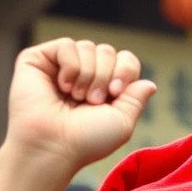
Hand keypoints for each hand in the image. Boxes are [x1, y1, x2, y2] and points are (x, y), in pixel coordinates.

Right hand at [5, 38, 155, 173]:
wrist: (52, 145)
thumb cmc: (86, 141)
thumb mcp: (122, 122)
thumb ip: (137, 99)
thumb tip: (151, 83)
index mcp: (104, 89)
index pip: (125, 61)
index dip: (125, 71)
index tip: (115, 92)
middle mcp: (83, 76)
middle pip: (108, 51)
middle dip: (105, 76)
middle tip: (92, 101)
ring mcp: (61, 67)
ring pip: (88, 46)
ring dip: (87, 75)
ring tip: (76, 97)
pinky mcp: (40, 60)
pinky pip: (67, 45)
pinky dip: (70, 66)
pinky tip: (62, 86)